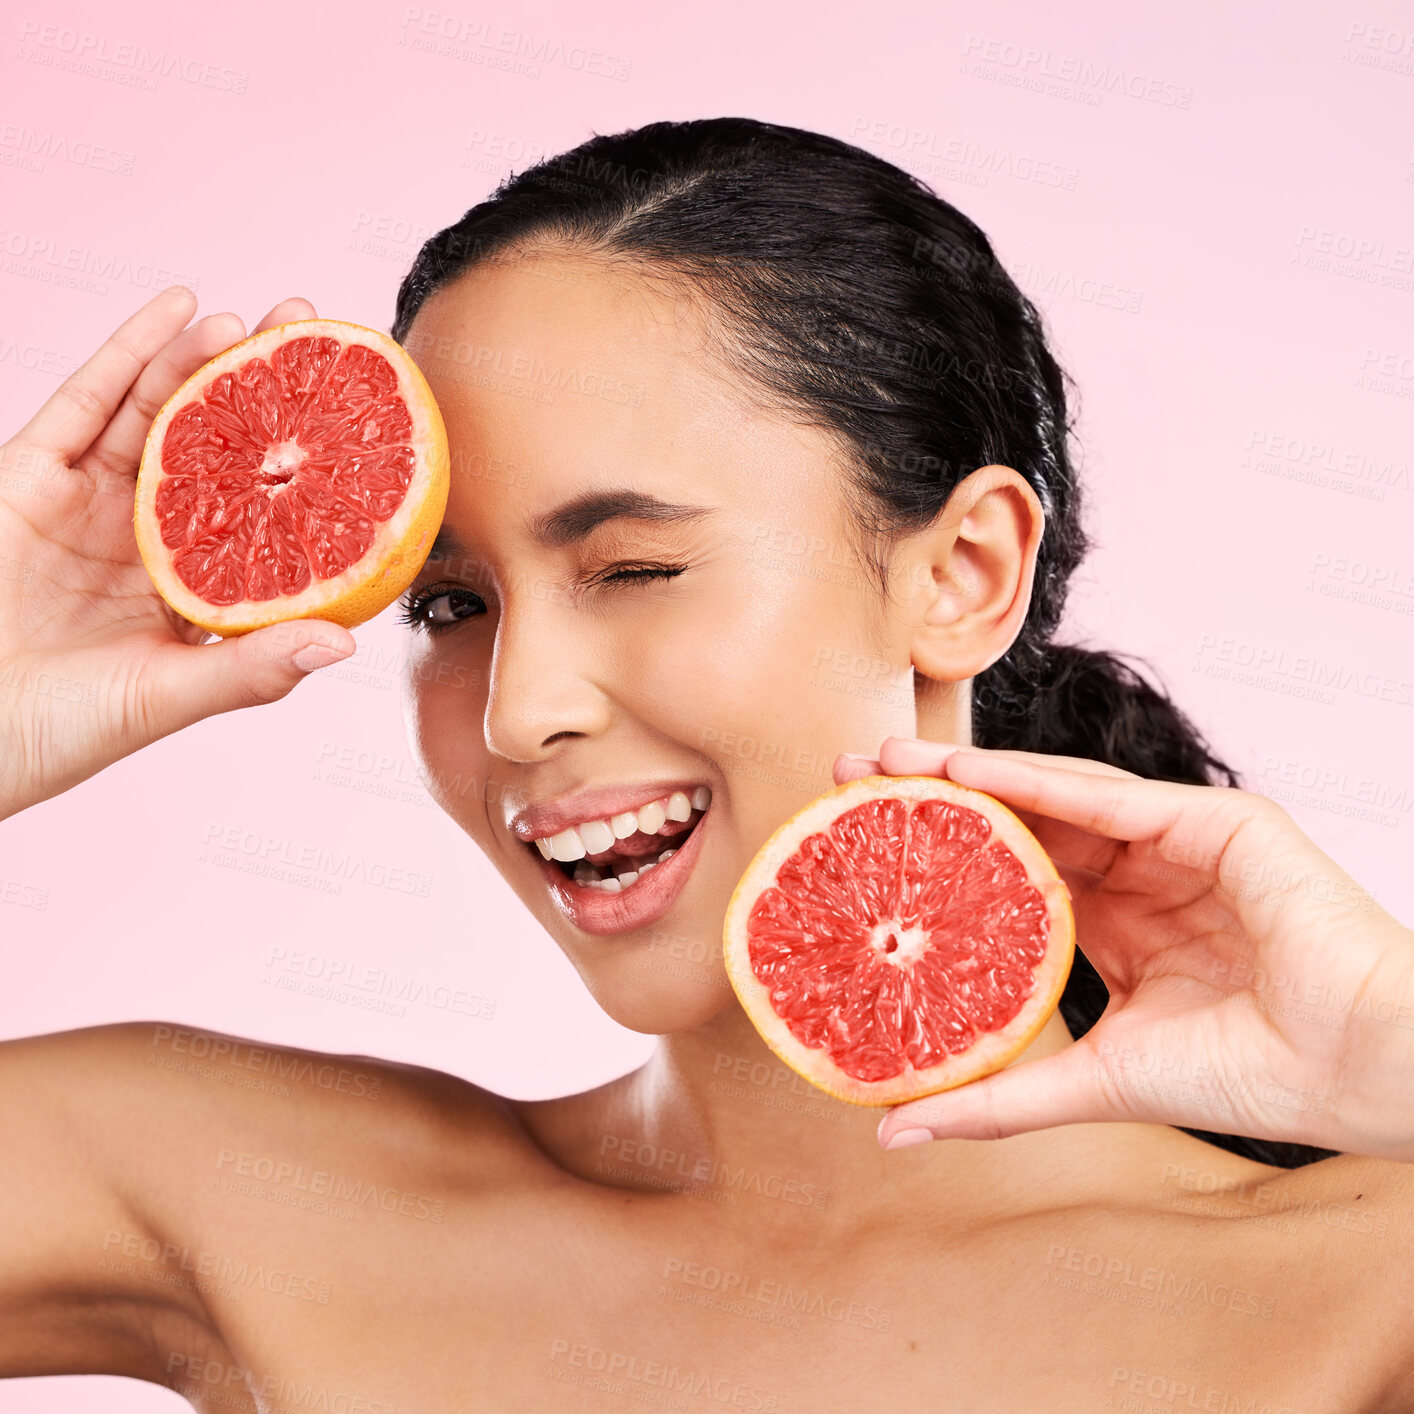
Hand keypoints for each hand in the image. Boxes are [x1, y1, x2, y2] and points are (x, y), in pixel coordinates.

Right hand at [0, 287, 355, 820]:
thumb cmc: (64, 729)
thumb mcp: (171, 696)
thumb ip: (253, 669)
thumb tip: (343, 646)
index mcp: (195, 582)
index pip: (262, 509)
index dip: (306, 463)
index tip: (357, 418)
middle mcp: (150, 533)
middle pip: (216, 445)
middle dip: (262, 387)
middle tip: (312, 332)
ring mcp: (92, 500)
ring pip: (157, 411)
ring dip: (204, 358)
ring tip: (258, 318)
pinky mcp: (33, 474)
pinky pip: (86, 400)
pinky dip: (131, 351)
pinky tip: (178, 309)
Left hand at [834, 737, 1413, 1160]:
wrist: (1359, 1073)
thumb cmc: (1250, 1075)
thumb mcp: (1097, 1080)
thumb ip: (1001, 1098)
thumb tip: (896, 1126)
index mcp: (1116, 924)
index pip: (1008, 873)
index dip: (935, 857)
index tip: (856, 848)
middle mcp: (1139, 873)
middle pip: (1018, 821)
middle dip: (932, 798)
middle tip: (846, 781)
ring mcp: (1176, 841)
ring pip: (1054, 794)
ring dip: (968, 773)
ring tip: (887, 762)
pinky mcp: (1215, 821)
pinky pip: (1109, 796)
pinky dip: (1038, 782)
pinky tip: (970, 773)